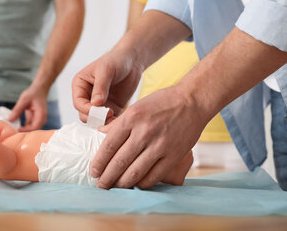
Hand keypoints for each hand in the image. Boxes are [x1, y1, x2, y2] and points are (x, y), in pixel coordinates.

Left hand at [8, 86, 47, 131]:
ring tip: (13, 129)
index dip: (26, 130)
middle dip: (24, 132)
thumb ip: (17, 110)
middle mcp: (41, 118)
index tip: (17, 130)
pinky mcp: (34, 118)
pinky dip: (23, 126)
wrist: (39, 89)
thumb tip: (9, 120)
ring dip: (23, 129)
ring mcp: (38, 119)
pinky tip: (15, 125)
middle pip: (33, 130)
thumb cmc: (33, 93)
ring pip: (31, 129)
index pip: (35, 127)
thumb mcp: (23, 100)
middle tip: (13, 132)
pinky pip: (29, 125)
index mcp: (41, 114)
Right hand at [72, 48, 141, 122]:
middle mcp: (87, 96)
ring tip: (115, 118)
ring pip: (95, 120)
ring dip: (104, 122)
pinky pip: (108, 120)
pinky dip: (113, 123)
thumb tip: (95, 104)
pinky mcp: (111, 108)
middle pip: (84, 114)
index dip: (86, 109)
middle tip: (109, 115)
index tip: (100, 110)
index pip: (78, 103)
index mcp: (80, 85)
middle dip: (95, 117)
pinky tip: (120, 120)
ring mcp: (98, 103)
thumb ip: (100, 87)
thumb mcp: (106, 70)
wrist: (132, 61)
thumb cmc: (116, 60)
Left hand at [90, 85, 206, 188]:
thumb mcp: (137, 106)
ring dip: (122, 183)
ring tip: (116, 186)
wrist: (193, 101)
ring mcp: (160, 145)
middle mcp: (144, 132)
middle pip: (119, 162)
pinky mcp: (174, 155)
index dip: (99, 162)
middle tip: (101, 185)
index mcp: (132, 117)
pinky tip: (137, 183)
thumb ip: (119, 122)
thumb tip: (100, 134)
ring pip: (135, 172)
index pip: (109, 145)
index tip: (94, 172)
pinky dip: (143, 183)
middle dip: (107, 177)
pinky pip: (154, 176)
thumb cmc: (163, 102)